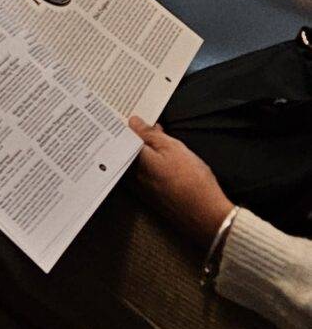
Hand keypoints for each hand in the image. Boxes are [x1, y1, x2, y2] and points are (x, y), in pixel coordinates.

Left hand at [129, 116, 232, 249]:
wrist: (206, 215)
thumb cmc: (191, 178)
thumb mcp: (172, 148)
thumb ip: (150, 134)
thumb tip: (132, 122)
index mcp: (135, 162)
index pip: (122, 139)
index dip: (125, 125)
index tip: (126, 113)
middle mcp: (133, 177)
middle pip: (127, 151)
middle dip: (133, 136)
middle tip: (143, 121)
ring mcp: (142, 189)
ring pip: (135, 163)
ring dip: (142, 149)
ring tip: (156, 135)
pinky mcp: (153, 198)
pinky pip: (143, 175)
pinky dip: (148, 163)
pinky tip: (161, 158)